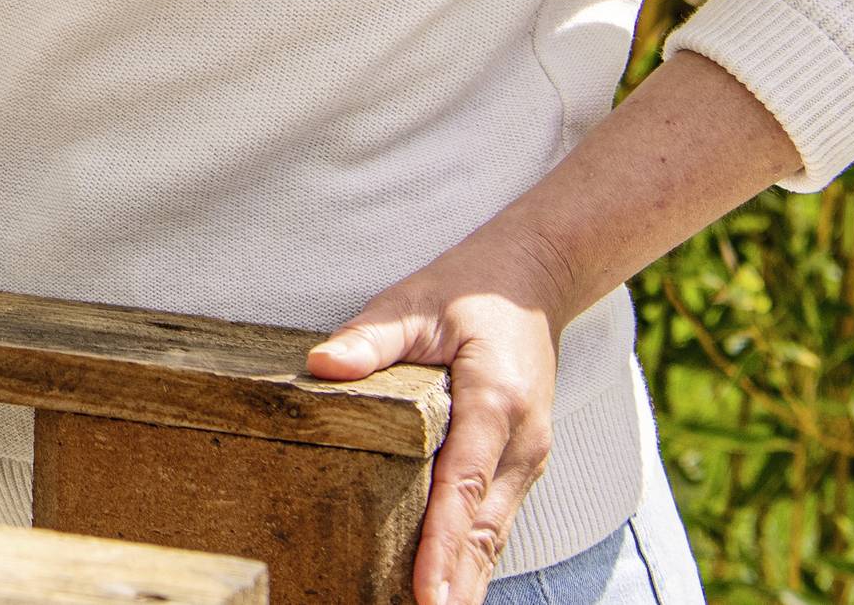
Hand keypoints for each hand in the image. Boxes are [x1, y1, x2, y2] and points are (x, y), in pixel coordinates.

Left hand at [305, 226, 580, 604]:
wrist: (533, 281)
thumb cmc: (468, 290)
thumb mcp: (414, 301)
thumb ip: (369, 337)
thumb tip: (320, 364)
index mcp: (495, 401)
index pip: (462, 486)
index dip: (443, 547)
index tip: (427, 596)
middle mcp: (520, 441)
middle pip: (483, 528)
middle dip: (456, 583)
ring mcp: (526, 458)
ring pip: (493, 534)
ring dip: (466, 581)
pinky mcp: (519, 464)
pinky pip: (494, 521)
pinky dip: (473, 558)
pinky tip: (447, 590)